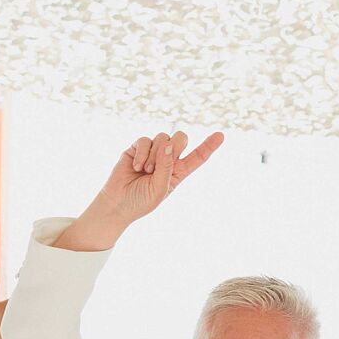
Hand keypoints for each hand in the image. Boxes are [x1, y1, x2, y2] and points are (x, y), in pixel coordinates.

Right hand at [86, 130, 224, 228]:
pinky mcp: (137, 148)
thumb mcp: (159, 189)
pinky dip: (142, 153)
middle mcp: (167, 160)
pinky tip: (136, 167)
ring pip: (162, 137)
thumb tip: (167, 143)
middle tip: (163, 162)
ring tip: (145, 171)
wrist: (118, 203)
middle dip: (174, 147)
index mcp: (178, 172)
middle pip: (181, 139)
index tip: (221, 135)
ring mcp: (152, 152)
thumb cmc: (141, 201)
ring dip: (155, 155)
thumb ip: (166, 167)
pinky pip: (145, 140)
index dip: (209, 146)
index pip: (197, 157)